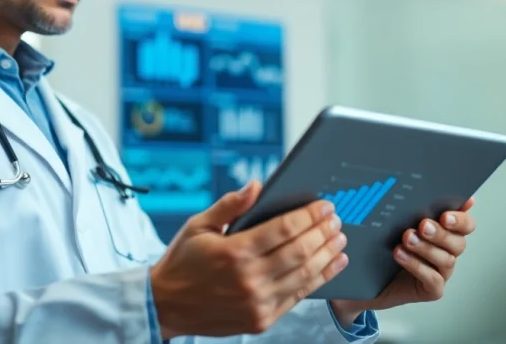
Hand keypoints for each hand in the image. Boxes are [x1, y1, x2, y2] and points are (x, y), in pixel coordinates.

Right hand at [150, 181, 348, 338]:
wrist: (165, 306)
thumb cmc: (182, 263)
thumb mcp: (198, 226)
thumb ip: (230, 205)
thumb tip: (256, 186)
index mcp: (233, 252)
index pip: (283, 230)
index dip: (308, 216)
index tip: (324, 206)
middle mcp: (248, 279)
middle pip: (299, 252)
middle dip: (322, 233)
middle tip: (336, 219)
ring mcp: (257, 303)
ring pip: (304, 275)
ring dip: (327, 255)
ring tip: (339, 239)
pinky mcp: (262, 320)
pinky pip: (298, 296)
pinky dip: (320, 279)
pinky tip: (332, 264)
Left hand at [329, 198, 476, 325]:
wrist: (366, 274)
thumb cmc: (383, 243)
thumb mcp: (394, 220)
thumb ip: (408, 205)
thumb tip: (412, 183)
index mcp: (445, 231)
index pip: (465, 224)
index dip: (461, 219)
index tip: (446, 214)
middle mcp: (447, 251)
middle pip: (458, 242)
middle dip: (441, 233)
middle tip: (423, 225)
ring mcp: (441, 271)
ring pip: (446, 259)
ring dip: (426, 248)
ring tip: (407, 238)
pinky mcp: (432, 289)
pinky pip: (433, 279)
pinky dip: (417, 266)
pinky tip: (401, 255)